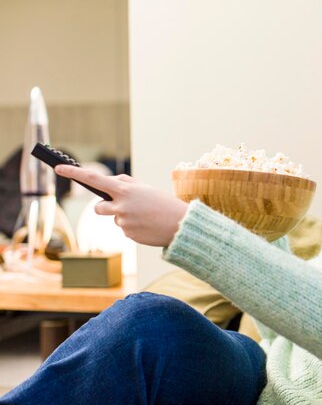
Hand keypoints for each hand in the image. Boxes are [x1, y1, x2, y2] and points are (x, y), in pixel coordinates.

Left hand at [55, 165, 187, 246]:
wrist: (180, 225)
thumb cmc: (164, 204)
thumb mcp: (146, 188)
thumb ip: (127, 184)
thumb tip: (111, 182)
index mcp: (125, 191)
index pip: (94, 180)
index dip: (74, 173)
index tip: (58, 168)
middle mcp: (121, 206)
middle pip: (98, 207)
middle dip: (105, 207)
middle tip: (121, 206)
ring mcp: (124, 222)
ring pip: (115, 219)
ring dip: (125, 217)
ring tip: (145, 217)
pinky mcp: (129, 235)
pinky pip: (125, 230)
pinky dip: (134, 227)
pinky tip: (147, 226)